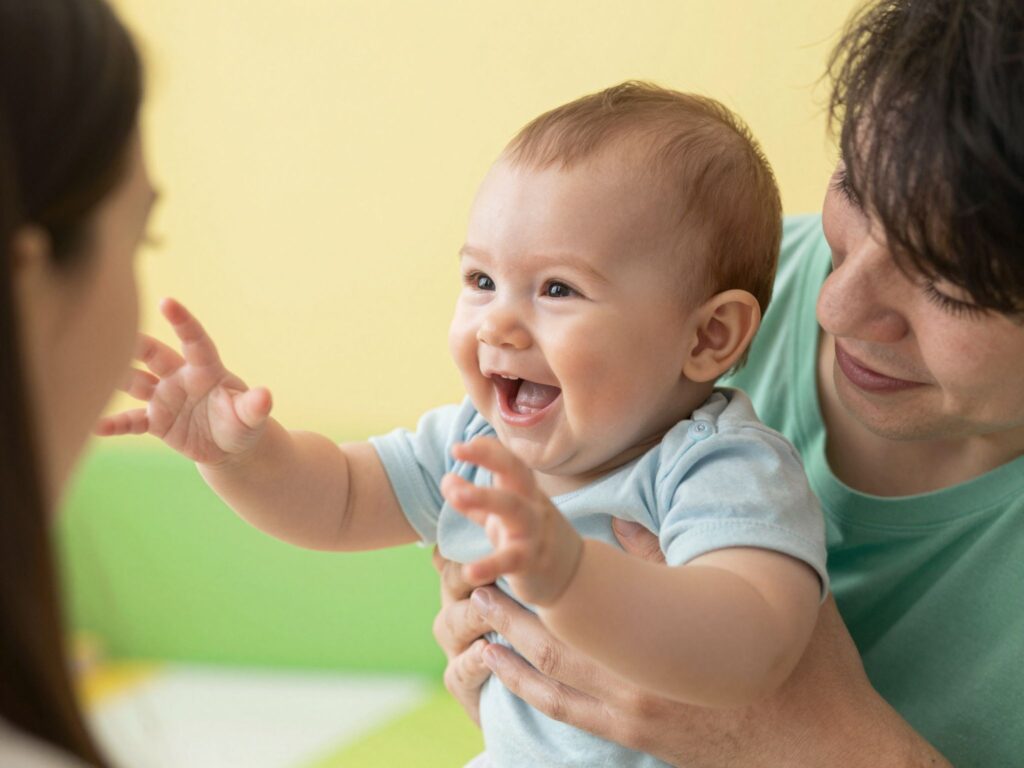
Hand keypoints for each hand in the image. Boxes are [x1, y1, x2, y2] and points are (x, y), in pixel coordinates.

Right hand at [96, 298, 272, 466]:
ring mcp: (165, 398)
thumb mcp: (251, 417)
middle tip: (116, 331)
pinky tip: (96, 425)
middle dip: (137, 344)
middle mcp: (181, 378)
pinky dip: (115, 423)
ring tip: (94, 371)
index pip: (194, 340)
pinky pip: (132, 420)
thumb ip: (253, 406)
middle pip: (155, 355)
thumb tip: (266, 397)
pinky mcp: (156, 421)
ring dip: (118, 377)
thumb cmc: (243, 423)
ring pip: (136, 382)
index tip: (167, 302)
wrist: (230, 447)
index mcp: (206, 370)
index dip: (182, 322)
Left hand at [436, 520, 949, 766]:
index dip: (534, 576)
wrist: (825, 749)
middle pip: (551, 638)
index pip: (580, 600)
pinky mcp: (641, 737)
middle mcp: (636, 677)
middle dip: (508, 610)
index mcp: (659, 637)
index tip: (503, 550)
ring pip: (550, 678)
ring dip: (509, 647)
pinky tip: (506, 676)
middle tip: (472, 583)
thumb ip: (674, 563)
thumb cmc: (796, 666)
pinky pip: (569, 714)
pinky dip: (531, 691)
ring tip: (476, 622)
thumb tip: (622, 525)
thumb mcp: (744, 596)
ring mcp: (634, 713)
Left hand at [440, 436, 582, 605]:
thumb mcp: (503, 516)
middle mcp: (532, 505)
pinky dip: (489, 565)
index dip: (486, 450)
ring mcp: (534, 532)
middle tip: (457, 450)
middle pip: (516, 474)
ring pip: (514, 509)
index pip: (509, 462)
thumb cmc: (531, 538)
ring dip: (485, 497)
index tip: (459, 447)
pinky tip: (469, 572)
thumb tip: (447, 479)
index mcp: (524, 491)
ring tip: (457, 496)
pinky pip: (510, 560)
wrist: (575, 574)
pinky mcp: (531, 561)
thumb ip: (474, 501)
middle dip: (490, 458)